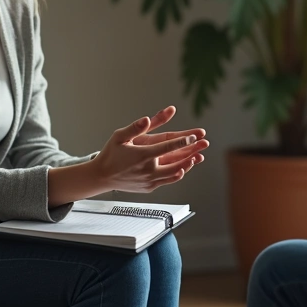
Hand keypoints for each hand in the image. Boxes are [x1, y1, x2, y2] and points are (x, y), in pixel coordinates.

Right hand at [92, 106, 208, 192]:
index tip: (194, 135)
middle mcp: (148, 169)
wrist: (102, 176)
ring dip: (188, 164)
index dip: (182, 141)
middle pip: (177, 161)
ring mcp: (150, 180)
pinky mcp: (150, 187)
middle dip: (192, 152)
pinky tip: (185, 168)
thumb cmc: (111, 154)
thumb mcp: (120, 136)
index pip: (167, 147)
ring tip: (198, 157)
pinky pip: (168, 181)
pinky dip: (178, 174)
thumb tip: (147, 118)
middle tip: (204, 144)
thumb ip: (135, 128)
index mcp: (142, 155)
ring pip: (175, 173)